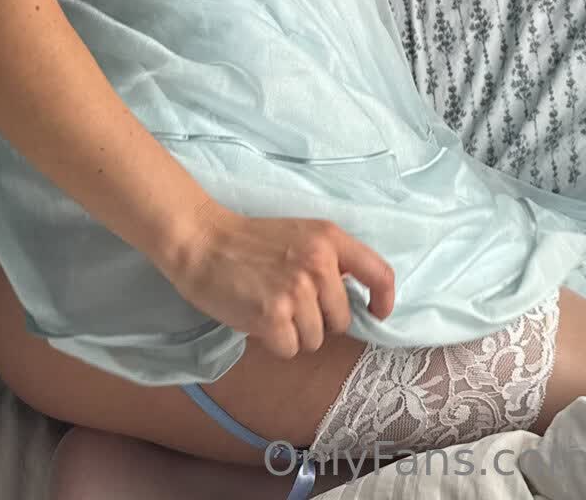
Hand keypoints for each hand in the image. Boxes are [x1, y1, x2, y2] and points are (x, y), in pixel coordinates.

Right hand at [163, 199, 395, 359]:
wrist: (202, 241)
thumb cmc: (250, 241)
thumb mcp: (301, 235)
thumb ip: (330, 260)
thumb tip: (356, 300)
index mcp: (329, 238)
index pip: (379, 273)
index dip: (383, 300)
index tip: (376, 313)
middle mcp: (319, 263)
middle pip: (342, 320)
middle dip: (319, 321)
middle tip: (289, 303)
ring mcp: (297, 290)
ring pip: (316, 339)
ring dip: (295, 333)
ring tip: (270, 307)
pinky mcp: (273, 315)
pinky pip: (290, 349)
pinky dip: (274, 343)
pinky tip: (257, 319)